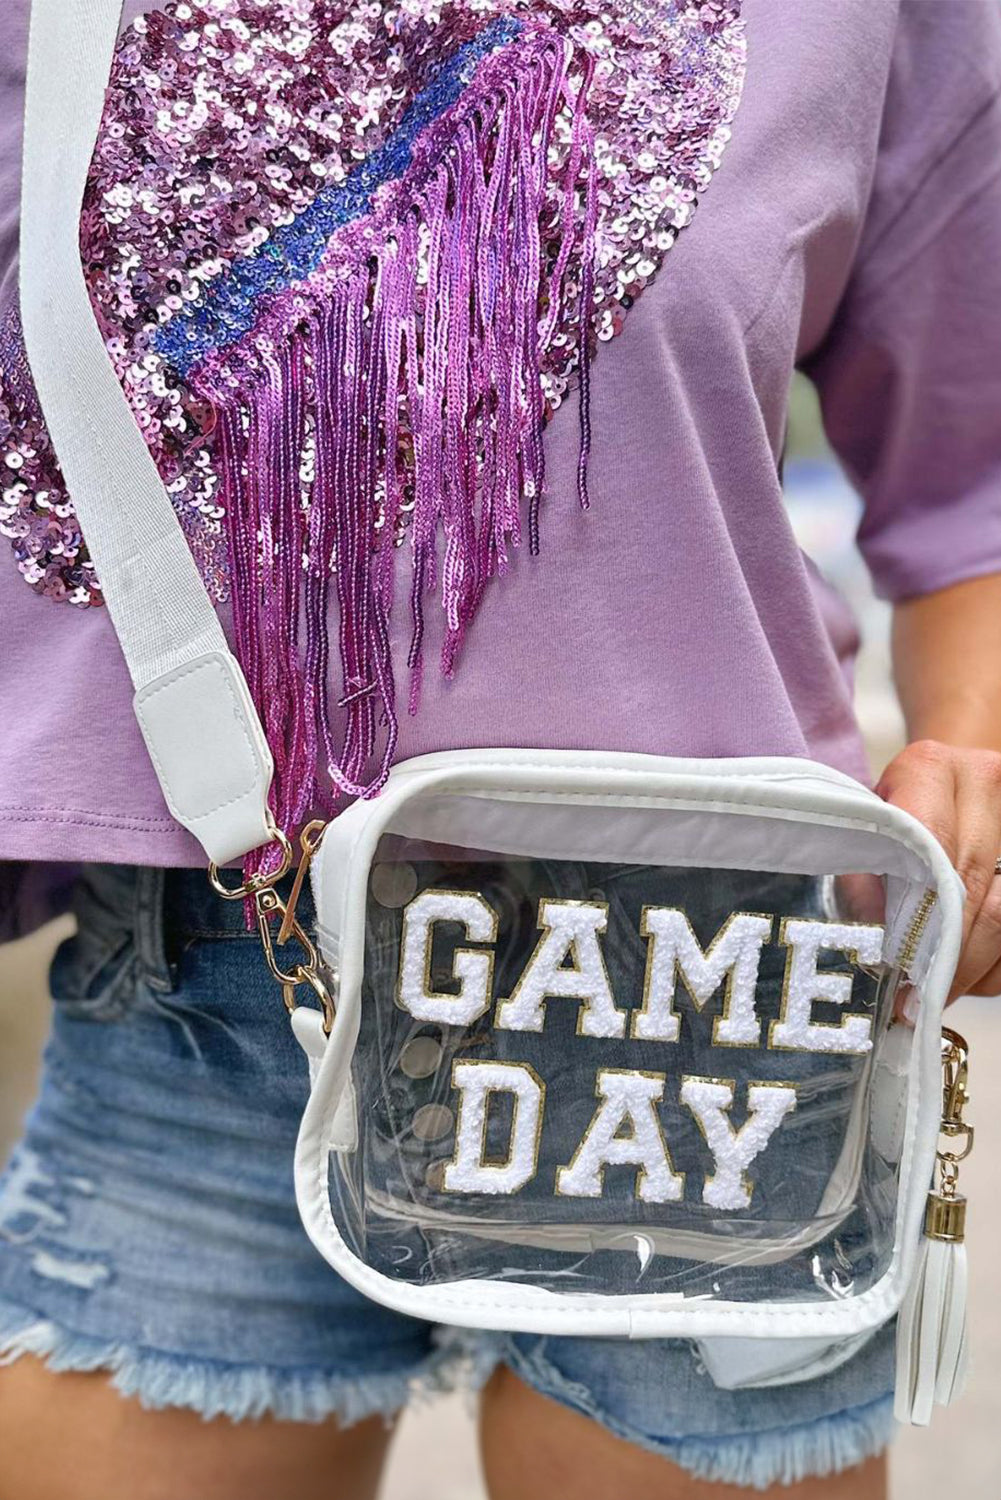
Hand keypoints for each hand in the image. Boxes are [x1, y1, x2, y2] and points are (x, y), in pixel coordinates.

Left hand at [877, 739, 1000, 1000]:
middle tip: (920, 1000)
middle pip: (977, 888)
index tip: (899, 970)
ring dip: (977, 966)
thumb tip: (873, 938)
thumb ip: (863, 875)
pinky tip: (975, 973)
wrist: (956, 780)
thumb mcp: (869, 831)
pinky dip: (998, 963)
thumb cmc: (901, 811)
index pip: (931, 848)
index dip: (916, 917)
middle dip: (948, 957)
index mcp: (930, 768)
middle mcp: (987, 779)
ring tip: (945, 992)